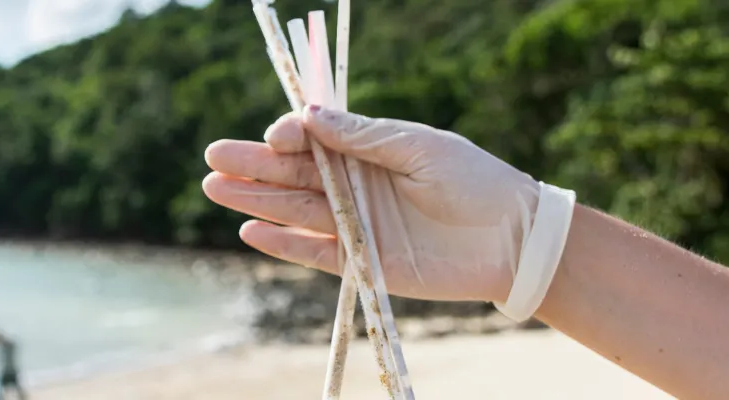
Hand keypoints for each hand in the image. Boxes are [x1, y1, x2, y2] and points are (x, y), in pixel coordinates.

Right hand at [202, 106, 542, 302]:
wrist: (514, 240)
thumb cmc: (475, 182)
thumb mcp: (419, 147)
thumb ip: (363, 137)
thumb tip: (309, 117)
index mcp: (372, 151)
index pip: (317, 141)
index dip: (291, 137)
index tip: (278, 136)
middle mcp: (359, 186)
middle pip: (296, 175)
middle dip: (255, 166)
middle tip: (213, 157)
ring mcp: (359, 225)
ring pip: (297, 211)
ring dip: (257, 201)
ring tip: (216, 187)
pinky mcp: (364, 261)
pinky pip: (315, 253)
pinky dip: (283, 244)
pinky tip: (249, 230)